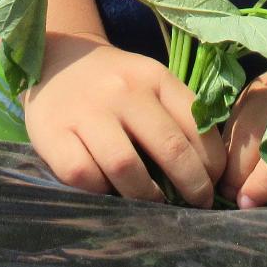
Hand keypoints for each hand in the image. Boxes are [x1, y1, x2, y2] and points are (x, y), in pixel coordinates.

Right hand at [24, 34, 225, 205]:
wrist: (55, 61)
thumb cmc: (114, 84)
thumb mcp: (149, 83)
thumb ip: (176, 115)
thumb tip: (207, 172)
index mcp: (154, 77)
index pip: (197, 124)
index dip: (213, 162)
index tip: (214, 184)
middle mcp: (123, 91)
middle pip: (169, 147)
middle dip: (191, 184)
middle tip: (197, 205)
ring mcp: (86, 112)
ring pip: (125, 166)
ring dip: (146, 196)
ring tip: (154, 205)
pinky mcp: (52, 134)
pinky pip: (83, 175)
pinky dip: (100, 192)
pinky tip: (108, 192)